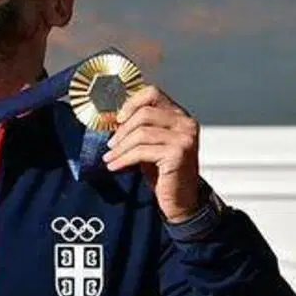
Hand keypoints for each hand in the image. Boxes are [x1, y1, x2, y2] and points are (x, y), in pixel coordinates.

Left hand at [101, 85, 202, 223]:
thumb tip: (114, 121)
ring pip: (141, 133)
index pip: (153, 94)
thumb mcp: (152, 146)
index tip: (117, 119)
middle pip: (145, 113)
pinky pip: (142, 151)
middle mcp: (186, 123)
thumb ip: (141, 130)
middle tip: (110, 144)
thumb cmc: (166, 175)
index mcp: (180, 116)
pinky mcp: (177, 154)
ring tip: (110, 157)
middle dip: (122, 130)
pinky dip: (124, 158)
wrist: (182, 202)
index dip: (131, 103)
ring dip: (121, 147)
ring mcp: (184, 138)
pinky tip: (115, 166)